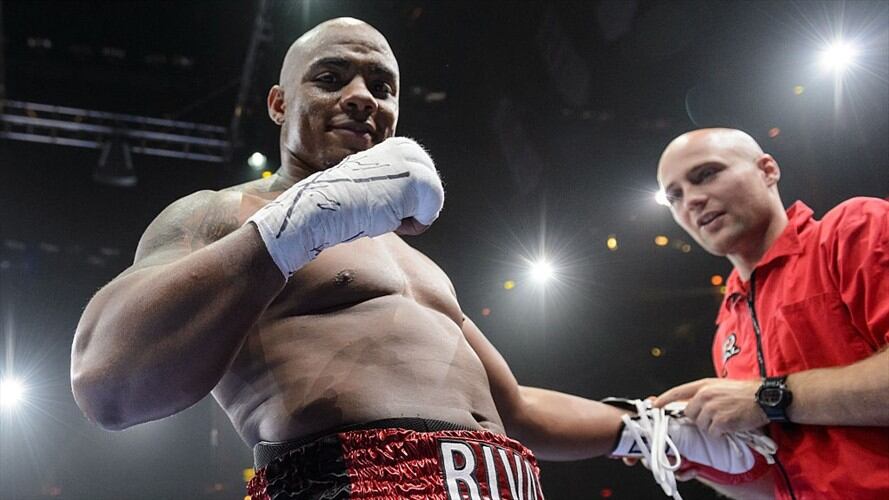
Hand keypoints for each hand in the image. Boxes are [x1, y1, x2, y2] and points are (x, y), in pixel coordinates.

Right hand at [248, 137, 443, 277]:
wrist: (325, 206)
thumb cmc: (343, 203)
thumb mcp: (373, 185)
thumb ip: (394, 184)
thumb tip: (410, 197)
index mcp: (398, 147)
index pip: (420, 187)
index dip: (400, 205)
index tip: (374, 200)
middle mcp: (409, 149)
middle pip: (430, 195)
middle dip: (410, 210)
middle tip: (380, 208)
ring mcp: (415, 163)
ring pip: (431, 205)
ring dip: (408, 218)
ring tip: (381, 210)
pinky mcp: (422, 180)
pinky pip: (430, 216)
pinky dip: (410, 226)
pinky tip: (387, 215)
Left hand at [654, 378, 767, 435]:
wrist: (765, 398)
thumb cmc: (746, 393)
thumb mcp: (720, 387)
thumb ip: (704, 394)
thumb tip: (691, 405)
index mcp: (704, 385)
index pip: (678, 392)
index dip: (664, 399)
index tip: (655, 405)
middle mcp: (705, 395)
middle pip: (689, 413)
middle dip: (699, 418)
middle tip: (715, 416)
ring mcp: (712, 408)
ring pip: (701, 425)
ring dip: (712, 427)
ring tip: (726, 419)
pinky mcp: (721, 421)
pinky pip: (713, 433)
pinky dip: (721, 433)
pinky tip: (731, 425)